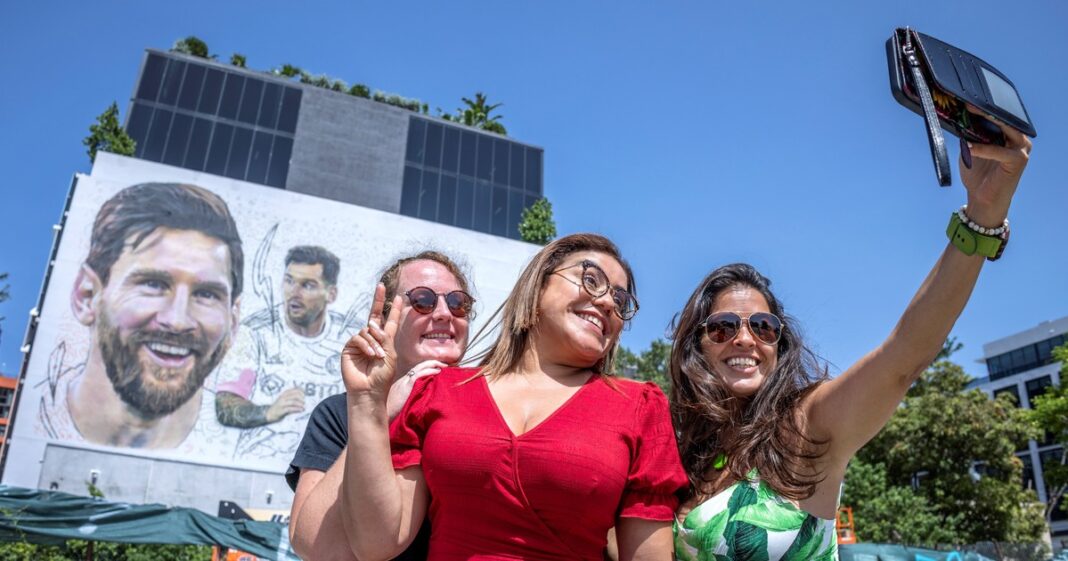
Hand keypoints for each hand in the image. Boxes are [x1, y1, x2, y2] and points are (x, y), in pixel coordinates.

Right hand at [265, 387, 305, 421]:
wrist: (269, 413)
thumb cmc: (279, 406)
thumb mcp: (284, 399)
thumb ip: (292, 396)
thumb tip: (303, 394)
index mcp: (284, 394)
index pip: (294, 390)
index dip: (301, 392)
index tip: (305, 395)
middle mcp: (283, 397)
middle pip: (295, 395)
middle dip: (302, 398)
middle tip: (305, 402)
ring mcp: (281, 404)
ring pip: (293, 402)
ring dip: (300, 404)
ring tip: (304, 406)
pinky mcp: (281, 410)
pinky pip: (290, 409)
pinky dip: (297, 409)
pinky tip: (301, 410)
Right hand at [341, 283, 401, 396]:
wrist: (370, 391)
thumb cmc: (383, 376)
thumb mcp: (390, 354)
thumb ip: (385, 337)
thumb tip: (371, 324)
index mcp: (384, 341)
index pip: (389, 321)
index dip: (393, 309)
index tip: (398, 297)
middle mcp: (371, 339)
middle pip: (374, 315)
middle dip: (378, 300)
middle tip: (381, 286)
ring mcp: (359, 343)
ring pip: (367, 330)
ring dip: (375, 342)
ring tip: (378, 357)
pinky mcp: (349, 348)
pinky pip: (358, 338)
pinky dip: (366, 345)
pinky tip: (371, 355)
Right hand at [386, 360, 446, 419]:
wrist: (381, 416)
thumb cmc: (392, 414)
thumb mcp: (402, 403)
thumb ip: (411, 399)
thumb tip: (423, 400)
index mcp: (402, 384)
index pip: (416, 371)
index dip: (426, 368)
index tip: (437, 368)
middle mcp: (403, 380)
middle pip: (419, 367)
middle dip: (432, 363)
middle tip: (443, 364)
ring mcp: (404, 382)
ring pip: (419, 368)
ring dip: (433, 365)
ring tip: (443, 365)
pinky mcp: (405, 387)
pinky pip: (418, 375)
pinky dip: (429, 371)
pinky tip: (437, 371)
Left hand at [959, 111, 1032, 226]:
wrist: (982, 199)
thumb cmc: (978, 175)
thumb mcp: (970, 150)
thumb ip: (969, 135)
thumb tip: (957, 118)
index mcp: (1009, 135)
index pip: (999, 116)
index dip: (984, 108)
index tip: (966, 99)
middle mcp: (1019, 139)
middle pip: (1004, 119)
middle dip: (986, 111)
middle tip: (968, 103)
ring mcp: (1021, 149)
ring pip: (1005, 129)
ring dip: (987, 121)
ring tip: (970, 114)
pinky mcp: (1018, 161)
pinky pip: (998, 151)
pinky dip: (983, 149)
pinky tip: (969, 147)